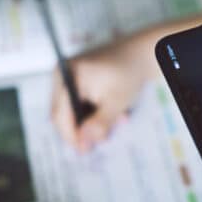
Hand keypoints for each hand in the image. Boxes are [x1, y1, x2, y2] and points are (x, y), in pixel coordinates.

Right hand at [50, 32, 158, 150]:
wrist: (140, 52)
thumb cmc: (129, 73)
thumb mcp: (116, 102)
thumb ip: (99, 124)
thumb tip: (83, 142)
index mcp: (67, 75)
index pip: (60, 113)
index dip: (70, 135)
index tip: (83, 150)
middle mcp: (62, 73)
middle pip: (63, 112)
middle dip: (82, 129)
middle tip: (99, 141)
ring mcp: (68, 75)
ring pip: (72, 109)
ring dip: (91, 120)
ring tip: (116, 121)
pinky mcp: (76, 77)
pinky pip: (79, 100)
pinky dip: (94, 110)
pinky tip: (114, 112)